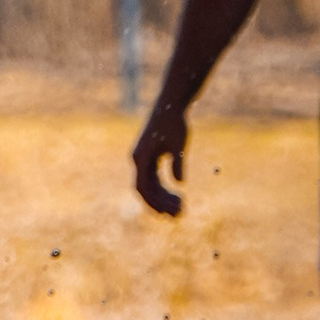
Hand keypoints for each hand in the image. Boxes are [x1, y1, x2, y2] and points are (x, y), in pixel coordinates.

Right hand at [133, 99, 190, 216]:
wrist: (171, 105)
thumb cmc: (175, 122)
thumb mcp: (179, 143)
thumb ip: (178, 162)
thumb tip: (180, 182)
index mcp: (140, 157)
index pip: (143, 187)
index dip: (154, 202)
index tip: (168, 213)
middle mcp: (138, 160)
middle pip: (145, 190)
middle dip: (161, 204)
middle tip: (179, 215)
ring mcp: (143, 159)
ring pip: (150, 186)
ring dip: (164, 199)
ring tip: (181, 208)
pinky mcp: (150, 157)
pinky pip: (154, 179)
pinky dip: (164, 189)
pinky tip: (177, 195)